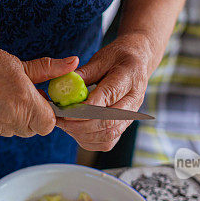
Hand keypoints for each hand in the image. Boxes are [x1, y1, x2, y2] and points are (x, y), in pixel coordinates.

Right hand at [0, 32, 79, 136]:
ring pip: (16, 131)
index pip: (49, 124)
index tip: (43, 99)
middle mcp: (9, 120)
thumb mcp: (17, 62)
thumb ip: (47, 69)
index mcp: (24, 102)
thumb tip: (72, 63)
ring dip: (16, 118)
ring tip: (3, 94)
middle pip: (33, 129)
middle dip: (33, 115)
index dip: (48, 113)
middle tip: (22, 93)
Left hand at [56, 33, 151, 150]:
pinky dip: (90, 141)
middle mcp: (134, 99)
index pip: (108, 97)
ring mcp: (131, 115)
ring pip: (108, 135)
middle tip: (61, 121)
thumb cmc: (117, 58)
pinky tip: (77, 132)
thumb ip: (83, 73)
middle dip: (81, 125)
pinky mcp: (125, 125)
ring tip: (66, 126)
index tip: (67, 112)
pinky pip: (108, 142)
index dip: (86, 109)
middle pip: (108, 121)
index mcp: (129, 77)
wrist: (138, 62)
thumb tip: (63, 85)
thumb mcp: (101, 58)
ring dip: (84, 134)